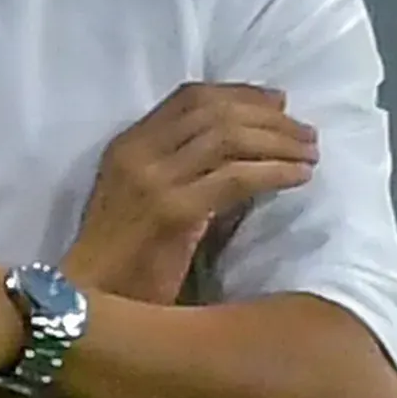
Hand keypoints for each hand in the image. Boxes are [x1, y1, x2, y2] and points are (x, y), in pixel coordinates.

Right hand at [68, 82, 315, 303]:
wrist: (86, 304)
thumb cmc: (120, 265)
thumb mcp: (140, 204)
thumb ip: (176, 174)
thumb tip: (238, 160)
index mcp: (128, 146)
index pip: (191, 97)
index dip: (241, 93)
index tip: (278, 103)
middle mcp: (139, 153)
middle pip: (216, 110)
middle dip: (269, 116)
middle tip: (305, 131)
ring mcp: (154, 180)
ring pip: (231, 137)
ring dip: (279, 141)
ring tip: (309, 152)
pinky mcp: (173, 212)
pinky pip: (237, 177)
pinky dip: (275, 172)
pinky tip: (299, 178)